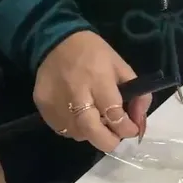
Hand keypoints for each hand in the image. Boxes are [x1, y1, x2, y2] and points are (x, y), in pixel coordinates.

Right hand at [34, 31, 149, 151]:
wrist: (55, 41)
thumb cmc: (93, 53)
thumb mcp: (121, 67)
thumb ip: (137, 95)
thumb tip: (139, 123)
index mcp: (99, 79)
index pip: (114, 115)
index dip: (127, 128)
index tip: (131, 129)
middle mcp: (76, 93)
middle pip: (92, 131)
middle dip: (108, 141)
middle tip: (115, 137)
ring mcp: (56, 101)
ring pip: (77, 134)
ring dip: (91, 133)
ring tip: (95, 119)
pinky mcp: (43, 106)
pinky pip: (61, 129)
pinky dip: (74, 128)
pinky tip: (78, 115)